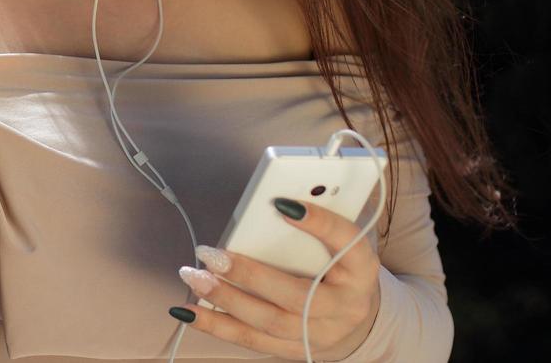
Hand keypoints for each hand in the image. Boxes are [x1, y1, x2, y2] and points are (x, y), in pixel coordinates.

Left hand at [172, 199, 381, 360]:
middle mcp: (346, 306)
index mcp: (361, 270)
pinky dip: (217, 326)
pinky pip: (252, 340)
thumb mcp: (338, 242)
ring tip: (194, 276)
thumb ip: (313, 224)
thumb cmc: (339, 269)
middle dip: (248, 275)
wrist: (358, 319)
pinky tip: (189, 311)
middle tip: (211, 254)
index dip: (319, 223)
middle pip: (295, 295)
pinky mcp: (295, 350)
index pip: (345, 242)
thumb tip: (272, 202)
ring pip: (269, 322)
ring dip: (225, 299)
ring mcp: (320, 334)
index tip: (282, 202)